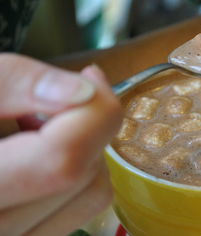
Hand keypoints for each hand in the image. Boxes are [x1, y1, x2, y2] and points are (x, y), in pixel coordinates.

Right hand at [0, 53, 122, 234]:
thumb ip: (13, 83)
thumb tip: (82, 92)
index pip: (63, 160)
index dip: (93, 111)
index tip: (92, 77)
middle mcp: (2, 230)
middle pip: (85, 177)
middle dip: (87, 124)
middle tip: (55, 98)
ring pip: (91, 196)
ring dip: (85, 149)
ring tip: (42, 125)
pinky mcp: (33, 233)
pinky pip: (79, 207)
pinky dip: (77, 172)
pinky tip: (43, 151)